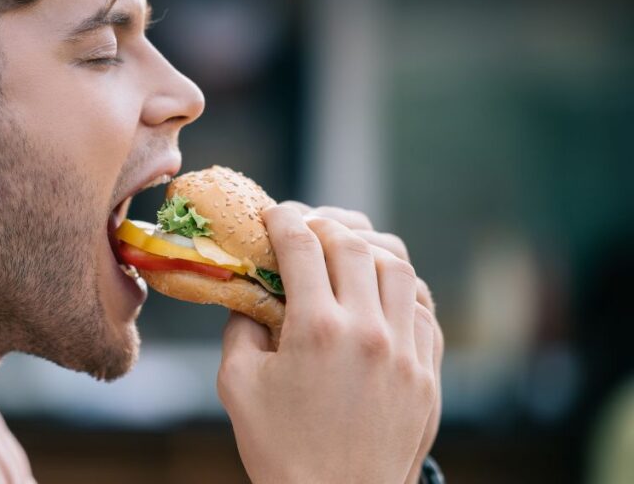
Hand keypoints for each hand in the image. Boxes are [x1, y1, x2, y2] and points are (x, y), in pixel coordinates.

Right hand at [217, 202, 439, 483]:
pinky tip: (380, 294)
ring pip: (399, 268)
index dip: (284, 221)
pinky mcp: (428, 374)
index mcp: (317, 329)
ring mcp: (406, 352)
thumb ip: (240, 328)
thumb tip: (250, 295)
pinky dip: (401, 289)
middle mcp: (368, 331)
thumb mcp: (238, 385)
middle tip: (306, 229)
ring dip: (368, 250)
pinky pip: (424, 310)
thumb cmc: (281, 450)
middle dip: (325, 226)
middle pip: (354, 245)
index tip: (274, 215)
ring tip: (346, 253)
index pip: (302, 246)